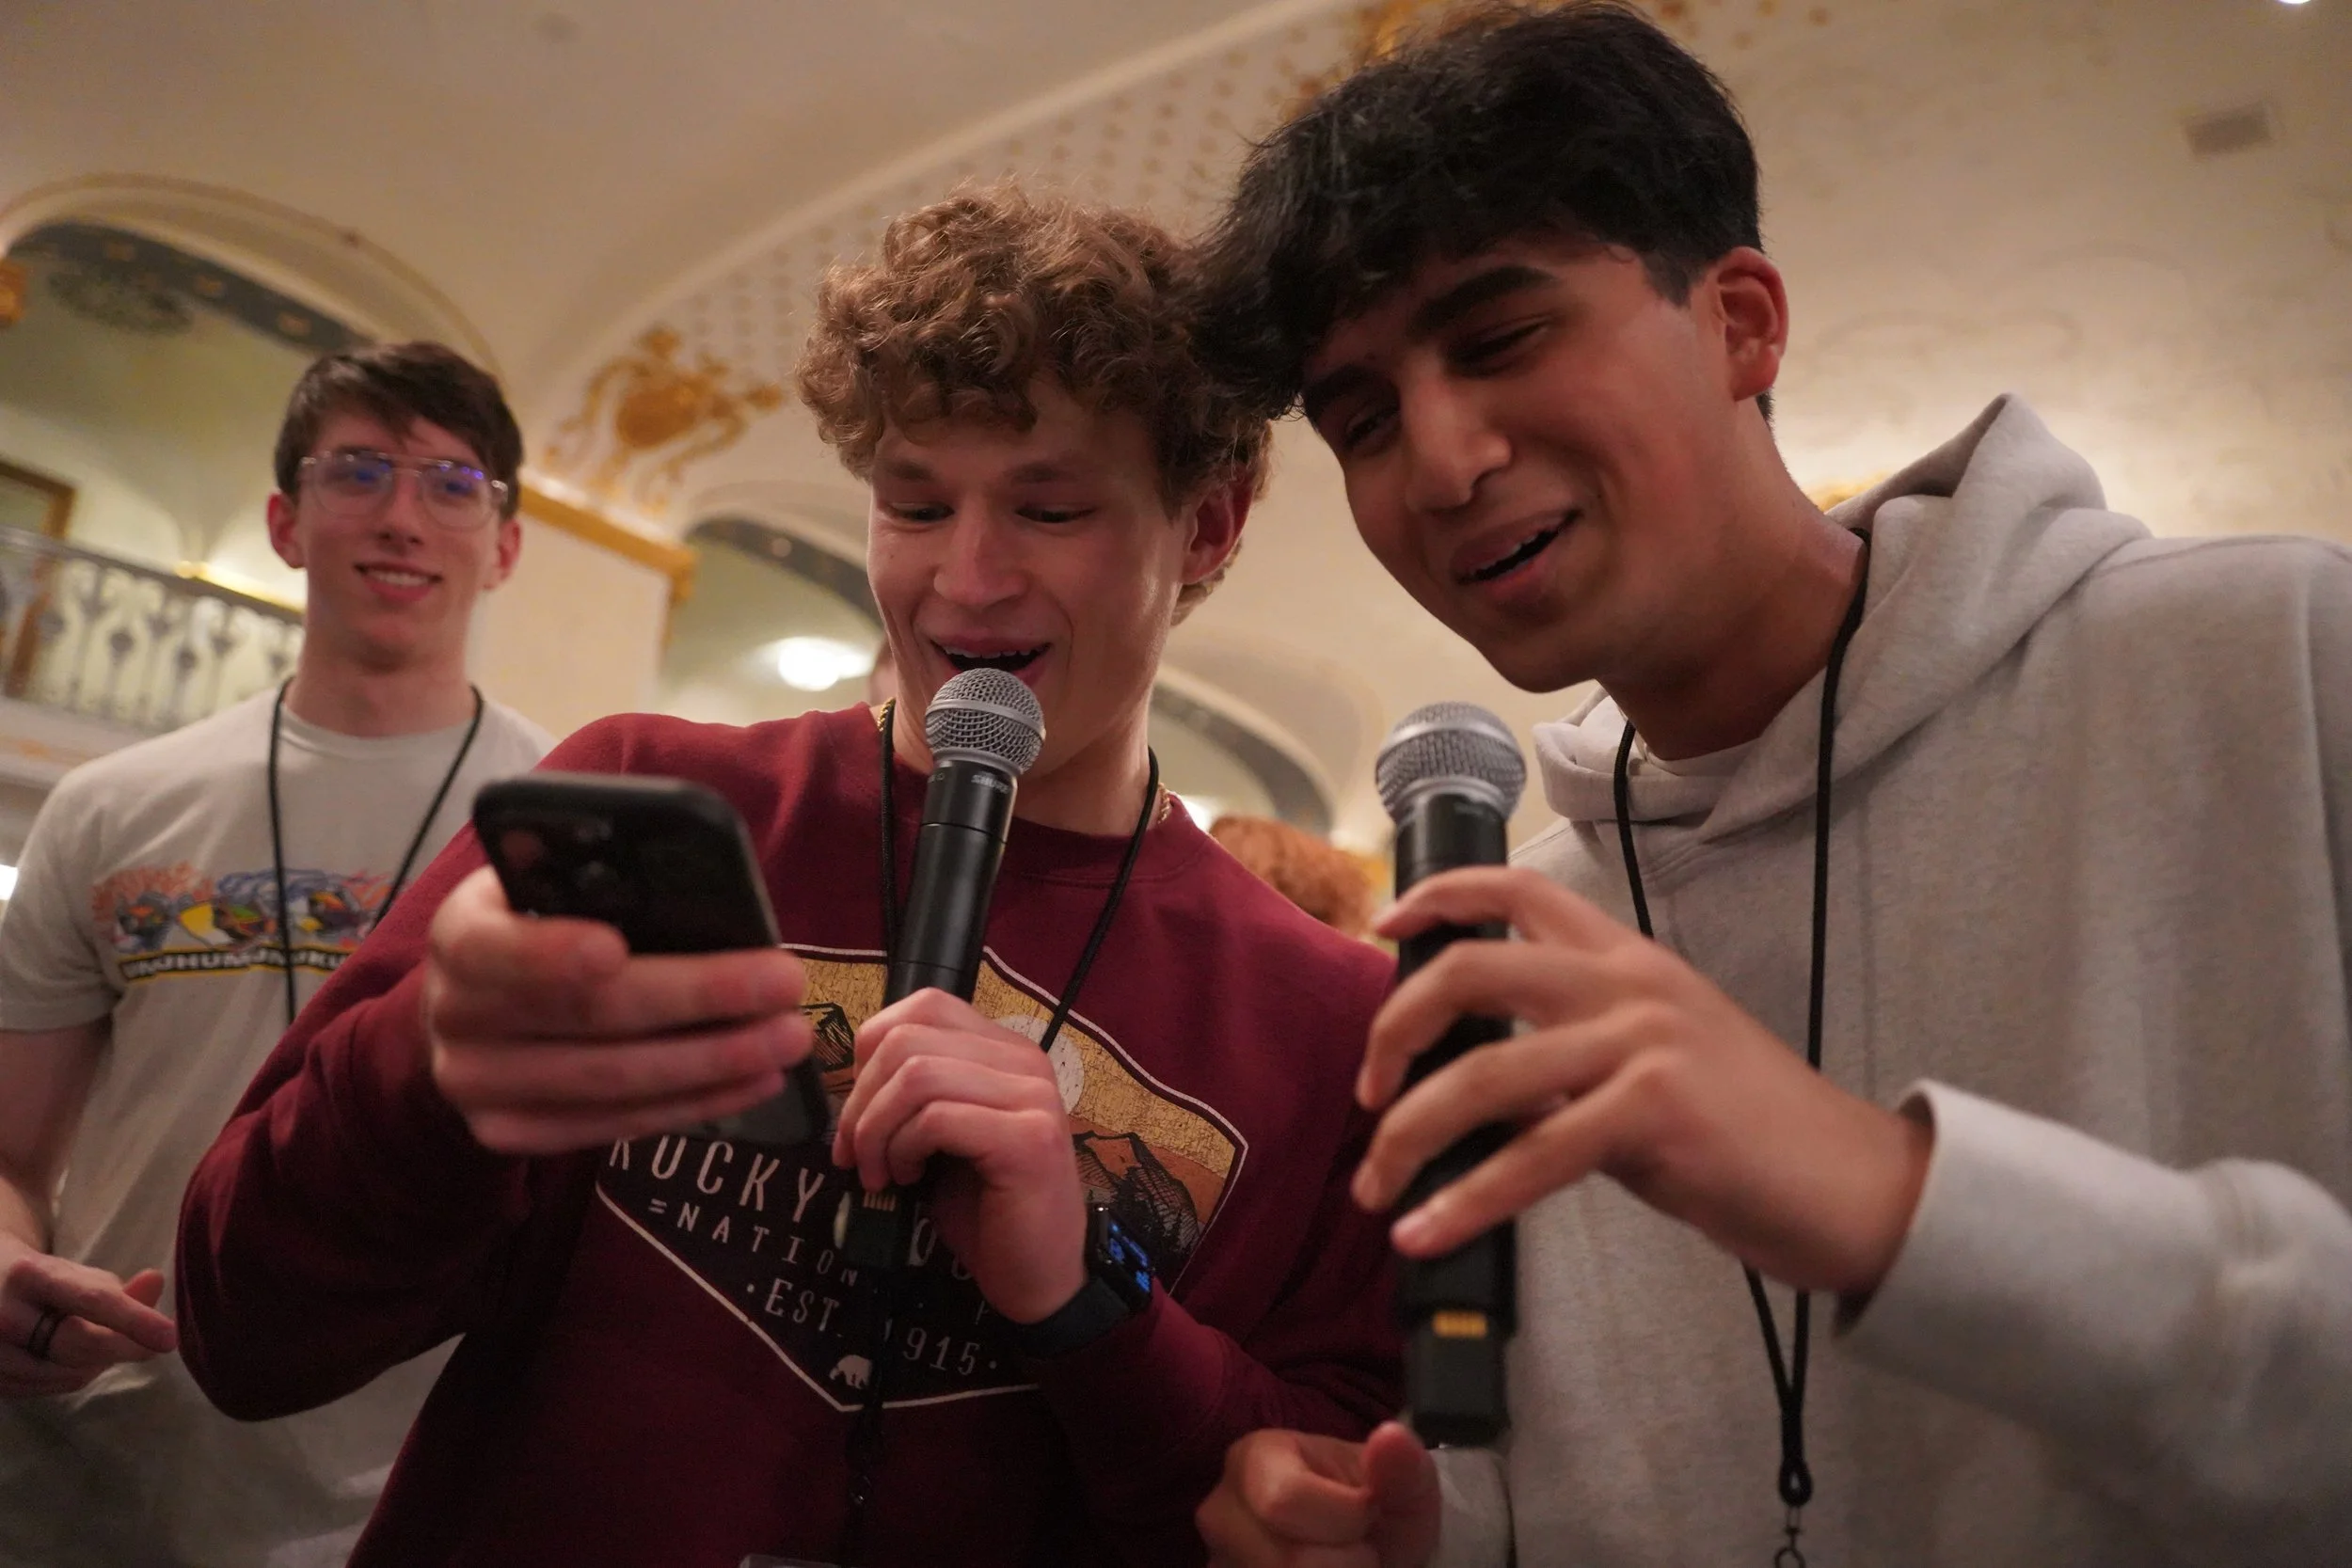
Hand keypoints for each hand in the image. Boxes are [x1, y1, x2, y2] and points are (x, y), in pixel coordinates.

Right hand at [0, 1235, 176, 1398]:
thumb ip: (116, 1287)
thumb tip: (156, 1282)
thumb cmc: (38, 1280)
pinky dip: (72, 1375)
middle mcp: (2, 1315)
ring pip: (67, 1374)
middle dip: (125, 1348)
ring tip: (103, 1342)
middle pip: (79, 1346)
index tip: (170, 1337)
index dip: (134, 1320)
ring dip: (98, 1364)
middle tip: (157, 1343)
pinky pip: (48, 1389)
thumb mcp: (73, 1273)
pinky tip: (72, 1358)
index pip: (91, 1300)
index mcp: (29, 1275)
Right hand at [423, 866, 813, 1154]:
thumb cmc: (540, 923)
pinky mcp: (510, 1133)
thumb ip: (597, 880)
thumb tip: (701, 880)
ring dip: (713, 1063)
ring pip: (610, 1082)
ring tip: (787, 1040)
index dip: (551, 952)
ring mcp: (477, 1084)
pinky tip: (752, 1083)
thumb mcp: (547, 882)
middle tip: (784, 983)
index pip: (494, 946)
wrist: (475, 1008)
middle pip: (586, 1016)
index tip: (614, 949)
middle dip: (698, 997)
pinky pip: (612, 1126)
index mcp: (460, 934)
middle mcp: (455, 1013)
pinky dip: (692, 1105)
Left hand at [831, 989, 1084, 1323]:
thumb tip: (849, 1079)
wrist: (1039, 1277)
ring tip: (881, 1172)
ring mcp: (1033, 1098)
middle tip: (856, 1154)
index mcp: (1005, 1051)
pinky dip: (903, 1149)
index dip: (870, 1052)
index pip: (924, 1005)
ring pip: (917, 1074)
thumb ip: (913, 1095)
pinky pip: (937, 1119)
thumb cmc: (986, 1210)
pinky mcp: (1029, 1140)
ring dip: (877, 1129)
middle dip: (861, 1099)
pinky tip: (909, 1179)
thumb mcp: (941, 1137)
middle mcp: (1026, 1061)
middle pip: (909, 1038)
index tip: (858, 1113)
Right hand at [1198, 1422, 1440, 1567]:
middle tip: (1357, 1548)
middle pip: (1285, 1561)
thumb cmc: (1379, 1509)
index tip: (1369, 1513)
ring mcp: (1219, 1561)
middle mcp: (1220, 1512)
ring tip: (1340, 1563)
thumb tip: (1391, 1439)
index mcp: (1253, 1458)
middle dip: (1345, 1563)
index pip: (1286, 1500)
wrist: (1366, 1546)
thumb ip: (1403, 1467)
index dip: (1348, 1519)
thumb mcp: (1405, 1485)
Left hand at [1357, 867, 1931, 1296]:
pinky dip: (1464, 1202)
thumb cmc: (1751, 1131)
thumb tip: (1470, 1084)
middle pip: (1471, 972)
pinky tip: (1425, 1231)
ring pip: (1484, 1075)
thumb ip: (1572, 1048)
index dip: (1439, 896)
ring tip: (1377, 1185)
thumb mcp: (1657, 1057)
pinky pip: (1529, 1158)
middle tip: (1368, 1093)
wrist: (1857, 1184)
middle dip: (1394, 1032)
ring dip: (1409, 1136)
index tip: (1382, 926)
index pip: (1520, 889)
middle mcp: (1630, 985)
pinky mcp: (1654, 1113)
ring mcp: (1643, 1044)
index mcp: (1629, 960)